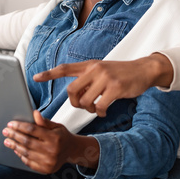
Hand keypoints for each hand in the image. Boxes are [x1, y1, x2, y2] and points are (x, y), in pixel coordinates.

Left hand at [2, 111, 98, 173]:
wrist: (71, 150)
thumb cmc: (61, 136)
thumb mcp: (56, 126)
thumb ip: (44, 121)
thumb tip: (34, 113)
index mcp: (55, 137)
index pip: (33, 130)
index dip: (20, 126)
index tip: (11, 124)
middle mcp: (52, 150)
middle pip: (28, 142)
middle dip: (14, 135)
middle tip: (6, 131)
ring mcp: (49, 161)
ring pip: (27, 153)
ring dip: (15, 146)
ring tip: (7, 141)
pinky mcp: (46, 169)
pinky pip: (30, 162)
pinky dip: (21, 156)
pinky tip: (16, 149)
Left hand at [33, 54, 172, 116]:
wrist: (143, 69)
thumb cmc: (120, 73)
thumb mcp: (102, 70)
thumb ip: (87, 79)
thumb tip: (76, 95)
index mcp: (89, 65)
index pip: (65, 68)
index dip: (49, 74)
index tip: (35, 77)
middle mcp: (95, 69)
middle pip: (72, 91)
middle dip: (75, 103)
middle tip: (84, 106)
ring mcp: (105, 78)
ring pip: (85, 101)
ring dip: (89, 109)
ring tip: (97, 108)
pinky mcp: (115, 88)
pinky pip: (100, 106)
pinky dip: (100, 113)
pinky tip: (105, 111)